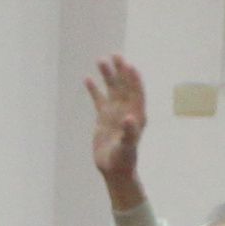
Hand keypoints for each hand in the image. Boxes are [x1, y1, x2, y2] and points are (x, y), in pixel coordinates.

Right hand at [85, 55, 146, 194]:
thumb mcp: (127, 147)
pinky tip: (87, 78)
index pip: (136, 93)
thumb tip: (129, 118)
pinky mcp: (104, 118)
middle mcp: (127, 111)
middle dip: (121, 71)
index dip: (134, 80)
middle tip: (115, 55)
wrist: (114, 170)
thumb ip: (129, 132)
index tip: (129, 66)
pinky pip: (99, 99)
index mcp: (137, 116)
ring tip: (100, 60)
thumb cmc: (124, 160)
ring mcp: (115, 113)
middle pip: (124, 86)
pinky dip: (94, 89)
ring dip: (108, 75)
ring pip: (111, 89)